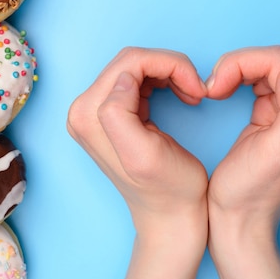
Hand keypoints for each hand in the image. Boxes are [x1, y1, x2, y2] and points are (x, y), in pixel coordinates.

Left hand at [67, 47, 208, 278]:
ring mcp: (93, 112)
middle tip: (196, 89)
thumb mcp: (146, 154)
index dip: (170, 66)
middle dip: (169, 67)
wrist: (170, 217)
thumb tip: (123, 79)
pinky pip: (136, 78)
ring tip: (191, 93)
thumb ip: (121, 114)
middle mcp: (82, 111)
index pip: (130, 62)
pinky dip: (162, 80)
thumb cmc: (169, 190)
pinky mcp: (108, 114)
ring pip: (135, 66)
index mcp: (88, 117)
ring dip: (168, 73)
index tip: (197, 90)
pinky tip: (179, 95)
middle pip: (130, 61)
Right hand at [205, 45, 279, 278]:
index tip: (216, 87)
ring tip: (215, 91)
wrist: (237, 220)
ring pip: (265, 66)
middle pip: (275, 60)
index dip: (244, 64)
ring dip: (235, 72)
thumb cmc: (251, 193)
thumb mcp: (277, 153)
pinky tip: (222, 93)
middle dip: (239, 66)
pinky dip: (236, 79)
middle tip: (212, 88)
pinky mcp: (277, 114)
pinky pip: (259, 79)